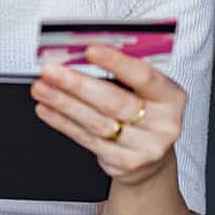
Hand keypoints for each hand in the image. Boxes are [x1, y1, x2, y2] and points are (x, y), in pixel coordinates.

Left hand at [30, 44, 184, 187]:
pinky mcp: (124, 163)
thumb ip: (122, 72)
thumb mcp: (145, 89)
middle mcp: (163, 124)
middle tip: (51, 71)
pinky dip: (63, 123)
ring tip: (42, 89)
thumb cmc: (145, 112)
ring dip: (64, 104)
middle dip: (77, 84)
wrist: (151, 156)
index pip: (143, 76)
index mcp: (172, 97)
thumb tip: (82, 52)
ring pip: (97, 122)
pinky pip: (88, 140)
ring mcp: (145, 148)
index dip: (115, 62)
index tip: (89, 50)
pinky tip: (49, 110)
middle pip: (115, 102)